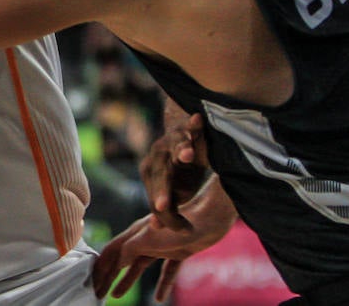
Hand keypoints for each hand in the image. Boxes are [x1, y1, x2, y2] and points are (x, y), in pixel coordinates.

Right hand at [92, 175, 236, 301]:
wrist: (209, 217)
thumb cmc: (177, 225)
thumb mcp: (148, 238)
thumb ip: (130, 249)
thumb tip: (117, 262)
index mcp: (135, 234)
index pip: (112, 252)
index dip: (100, 267)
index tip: (92, 282)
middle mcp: (145, 239)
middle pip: (122, 261)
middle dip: (109, 276)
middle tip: (98, 293)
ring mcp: (161, 246)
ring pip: (139, 267)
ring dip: (127, 281)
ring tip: (115, 296)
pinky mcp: (178, 252)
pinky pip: (166, 272)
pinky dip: (162, 284)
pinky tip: (159, 298)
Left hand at [143, 106, 208, 231]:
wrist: (183, 139)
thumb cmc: (180, 172)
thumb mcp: (175, 191)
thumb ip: (167, 207)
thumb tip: (156, 227)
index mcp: (151, 174)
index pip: (156, 198)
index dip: (168, 215)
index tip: (184, 231)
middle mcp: (156, 156)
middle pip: (161, 175)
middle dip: (162, 190)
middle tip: (161, 206)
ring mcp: (169, 140)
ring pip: (175, 145)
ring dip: (182, 149)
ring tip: (187, 155)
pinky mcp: (185, 127)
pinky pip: (190, 126)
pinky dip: (193, 124)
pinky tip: (197, 119)